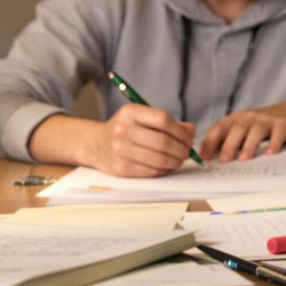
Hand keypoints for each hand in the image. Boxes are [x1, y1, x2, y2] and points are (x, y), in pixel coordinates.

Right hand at [28, 104, 193, 177]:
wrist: (95, 144)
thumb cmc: (125, 129)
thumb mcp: (142, 117)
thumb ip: (168, 122)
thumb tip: (191, 131)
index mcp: (131, 112)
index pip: (163, 120)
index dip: (180, 131)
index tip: (187, 138)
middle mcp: (123, 130)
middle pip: (164, 142)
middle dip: (182, 150)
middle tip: (187, 152)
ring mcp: (120, 151)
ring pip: (160, 160)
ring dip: (175, 162)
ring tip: (178, 160)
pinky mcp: (121, 169)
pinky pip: (151, 172)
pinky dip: (163, 170)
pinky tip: (164, 166)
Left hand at [200, 98, 285, 162]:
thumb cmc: (264, 126)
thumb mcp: (245, 129)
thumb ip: (230, 140)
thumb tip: (212, 159)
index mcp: (236, 118)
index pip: (219, 128)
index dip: (210, 142)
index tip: (205, 157)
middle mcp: (250, 116)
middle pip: (236, 129)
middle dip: (228, 145)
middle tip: (223, 160)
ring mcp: (267, 119)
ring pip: (255, 130)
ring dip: (249, 145)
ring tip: (244, 159)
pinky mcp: (283, 123)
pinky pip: (278, 133)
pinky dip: (274, 143)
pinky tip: (270, 153)